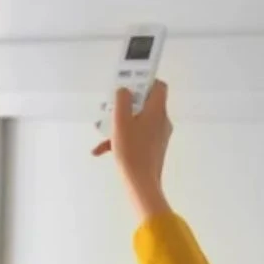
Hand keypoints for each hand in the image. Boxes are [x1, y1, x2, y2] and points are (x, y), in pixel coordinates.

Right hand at [92, 80, 172, 220]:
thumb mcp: (121, 121)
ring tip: (104, 130)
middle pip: (145, 103)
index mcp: (157, 111)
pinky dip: (121, 138)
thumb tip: (124, 91)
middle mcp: (161, 121)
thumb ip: (122, 100)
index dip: (145, 80)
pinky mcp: (152, 148)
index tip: (130, 81)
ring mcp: (158, 135)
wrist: (140, 184)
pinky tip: (102, 149)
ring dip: (120, 123)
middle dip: (126, 104)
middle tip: (111, 107)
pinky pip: (136, 136)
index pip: (158, 86)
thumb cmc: (132, 153)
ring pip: (138, 121)